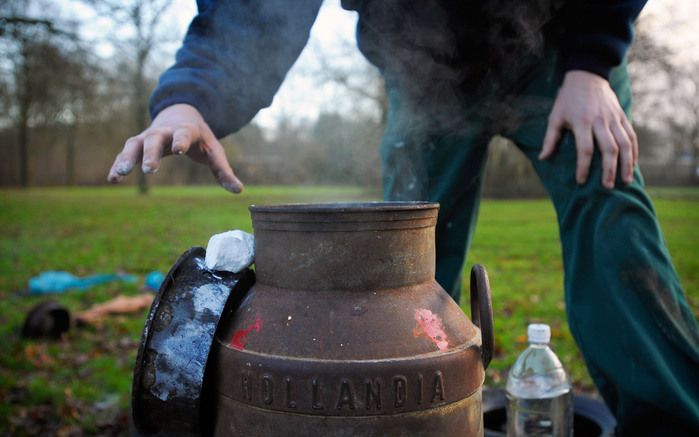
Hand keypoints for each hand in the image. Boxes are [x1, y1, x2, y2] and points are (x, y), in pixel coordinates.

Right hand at [107, 104, 243, 192]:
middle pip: (154, 139)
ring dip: (126, 158)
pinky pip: (125, 154)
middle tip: (149, 169)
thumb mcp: (214, 151)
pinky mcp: (138, 144)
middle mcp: (164, 131)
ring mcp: (148, 136)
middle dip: (151, 153)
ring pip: (134, 145)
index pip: (183, 134)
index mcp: (186, 130)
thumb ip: (223, 170)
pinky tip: (112, 179)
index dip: (181, 141)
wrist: (180, 114)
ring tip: (120, 175)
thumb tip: (239, 191)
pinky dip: (117, 164)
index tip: (178, 150)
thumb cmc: (199, 138)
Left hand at [539, 70, 637, 188]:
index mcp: (582, 122)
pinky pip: (631, 136)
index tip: (581, 181)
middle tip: (607, 187)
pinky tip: (632, 165)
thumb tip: (543, 158)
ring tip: (625, 181)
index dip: (583, 167)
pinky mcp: (622, 116)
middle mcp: (600, 121)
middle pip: (609, 148)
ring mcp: (614, 118)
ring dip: (626, 164)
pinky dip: (633, 152)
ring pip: (624, 143)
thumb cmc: (567, 99)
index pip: (585, 149)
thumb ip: (550, 139)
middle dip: (609, 169)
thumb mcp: (555, 117)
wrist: (587, 76)